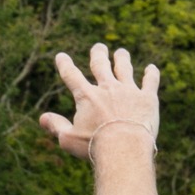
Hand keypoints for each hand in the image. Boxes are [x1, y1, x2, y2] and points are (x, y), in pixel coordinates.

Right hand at [39, 44, 159, 160]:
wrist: (124, 148)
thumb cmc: (93, 146)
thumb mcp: (68, 138)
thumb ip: (56, 125)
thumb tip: (42, 118)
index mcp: (86, 96)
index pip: (71, 76)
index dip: (65, 64)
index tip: (61, 56)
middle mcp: (107, 88)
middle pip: (100, 65)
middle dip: (98, 54)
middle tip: (98, 47)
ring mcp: (129, 91)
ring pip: (125, 68)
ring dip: (122, 59)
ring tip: (121, 52)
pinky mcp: (148, 98)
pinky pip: (150, 81)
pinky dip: (151, 73)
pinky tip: (151, 68)